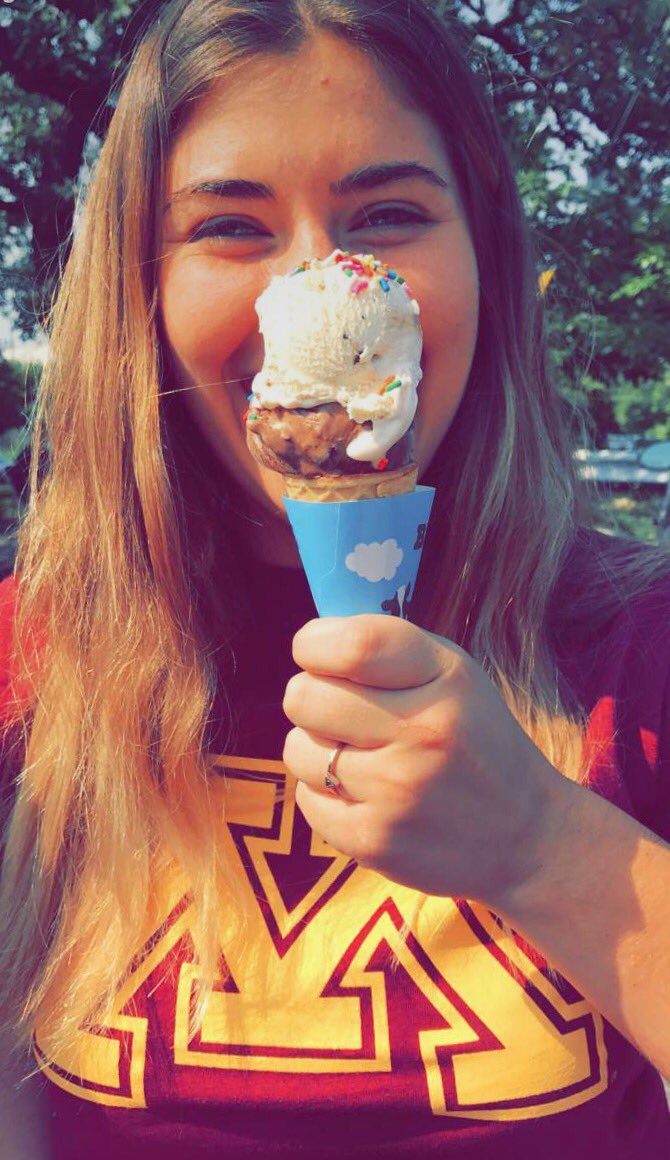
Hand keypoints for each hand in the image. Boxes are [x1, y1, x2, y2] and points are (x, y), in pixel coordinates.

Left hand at [283, 615, 556, 907]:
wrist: (526, 837)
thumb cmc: (473, 740)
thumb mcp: (453, 676)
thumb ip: (385, 649)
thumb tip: (308, 643)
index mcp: (445, 680)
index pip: (351, 645)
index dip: (314, 644)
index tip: (316, 653)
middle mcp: (422, 733)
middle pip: (303, 696)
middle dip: (312, 698)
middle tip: (342, 714)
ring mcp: (396, 792)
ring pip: (297, 749)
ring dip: (317, 750)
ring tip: (361, 759)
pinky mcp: (374, 842)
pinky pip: (306, 800)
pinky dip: (326, 796)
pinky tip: (367, 797)